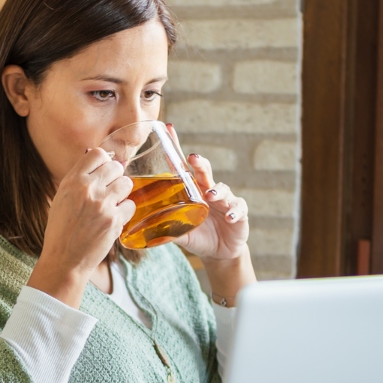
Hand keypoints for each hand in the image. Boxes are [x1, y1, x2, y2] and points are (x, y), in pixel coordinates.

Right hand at [28, 148, 134, 306]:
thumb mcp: (62, 198)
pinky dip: (125, 211)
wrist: (65, 259)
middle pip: (115, 166)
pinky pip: (131, 204)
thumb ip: (79, 180)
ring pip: (126, 183)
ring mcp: (103, 204)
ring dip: (122, 192)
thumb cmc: (62, 230)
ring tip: (112, 204)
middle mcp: (88, 189)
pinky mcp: (114, 220)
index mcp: (72, 181)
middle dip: (115, 177)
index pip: (97, 154)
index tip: (103, 172)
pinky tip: (114, 218)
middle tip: (109, 191)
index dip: (103, 162)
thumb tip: (100, 163)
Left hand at [172, 137, 249, 261]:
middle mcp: (209, 191)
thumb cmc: (199, 237)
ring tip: (210, 195)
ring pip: (223, 189)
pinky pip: (238, 208)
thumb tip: (142, 229)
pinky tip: (228, 217)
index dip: (176, 148)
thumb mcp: (181, 233)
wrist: (221, 252)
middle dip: (199, 163)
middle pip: (204, 171)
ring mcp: (226, 200)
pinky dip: (234, 212)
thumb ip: (166, 228)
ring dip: (217, 190)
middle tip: (192, 158)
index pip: (184, 166)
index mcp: (194, 191)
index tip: (169, 129)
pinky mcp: (239, 213)